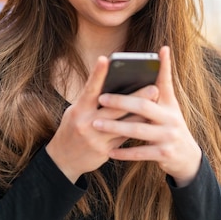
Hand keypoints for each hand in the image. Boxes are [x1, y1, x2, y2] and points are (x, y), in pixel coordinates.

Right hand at [46, 56, 157, 182]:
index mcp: (78, 110)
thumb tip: (114, 86)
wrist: (63, 160)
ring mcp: (96, 139)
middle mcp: (86, 123)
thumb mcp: (76, 111)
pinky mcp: (104, 150)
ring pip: (124, 124)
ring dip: (142, 113)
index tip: (106, 59)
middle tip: (153, 87)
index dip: (97, 74)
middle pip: (115, 108)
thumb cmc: (72, 128)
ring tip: (157, 103)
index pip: (90, 89)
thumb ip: (92, 101)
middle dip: (135, 97)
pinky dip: (136, 127)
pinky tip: (149, 120)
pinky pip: (125, 137)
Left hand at [94, 46, 201, 186]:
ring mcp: (168, 137)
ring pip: (138, 130)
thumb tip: (159, 53)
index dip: (164, 66)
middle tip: (101, 98)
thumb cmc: (170, 125)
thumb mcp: (169, 106)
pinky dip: (124, 152)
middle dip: (121, 102)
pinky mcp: (164, 154)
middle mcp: (171, 118)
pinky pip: (140, 152)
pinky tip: (109, 151)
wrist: (187, 157)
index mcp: (170, 104)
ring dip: (115, 127)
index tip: (161, 51)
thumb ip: (160, 85)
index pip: (165, 82)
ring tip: (96, 124)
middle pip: (144, 106)